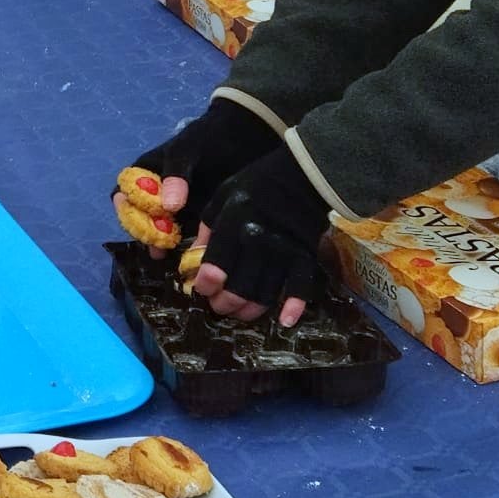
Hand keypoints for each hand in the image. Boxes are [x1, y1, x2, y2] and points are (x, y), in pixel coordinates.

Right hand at [131, 97, 282, 238]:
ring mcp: (174, 208)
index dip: (127, 211)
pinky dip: (184, 245)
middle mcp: (153, 193)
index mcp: (143, 174)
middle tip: (160, 241)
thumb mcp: (186, 151)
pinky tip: (189, 253)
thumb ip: (175, 176)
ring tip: (170, 253)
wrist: (243, 136)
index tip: (143, 220)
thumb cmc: (205, 139)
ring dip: (162, 243)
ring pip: (159, 231)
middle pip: (138, 219)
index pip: (123, 197)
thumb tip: (168, 206)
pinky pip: (184, 235)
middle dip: (146, 232)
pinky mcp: (195, 219)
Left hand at [189, 144, 332, 326]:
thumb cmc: (256, 187)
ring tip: (239, 313)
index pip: (216, 264)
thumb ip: (207, 229)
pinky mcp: (306, 255)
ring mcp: (284, 250)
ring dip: (250, 309)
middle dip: (225, 303)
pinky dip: (294, 306)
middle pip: (240, 286)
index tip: (202, 289)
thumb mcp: (222, 199)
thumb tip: (193, 260)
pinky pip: (301, 286)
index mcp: (233, 222)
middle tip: (218, 306)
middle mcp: (258, 239)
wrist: (302, 176)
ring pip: (265, 292)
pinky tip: (284, 321)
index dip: (206, 284)